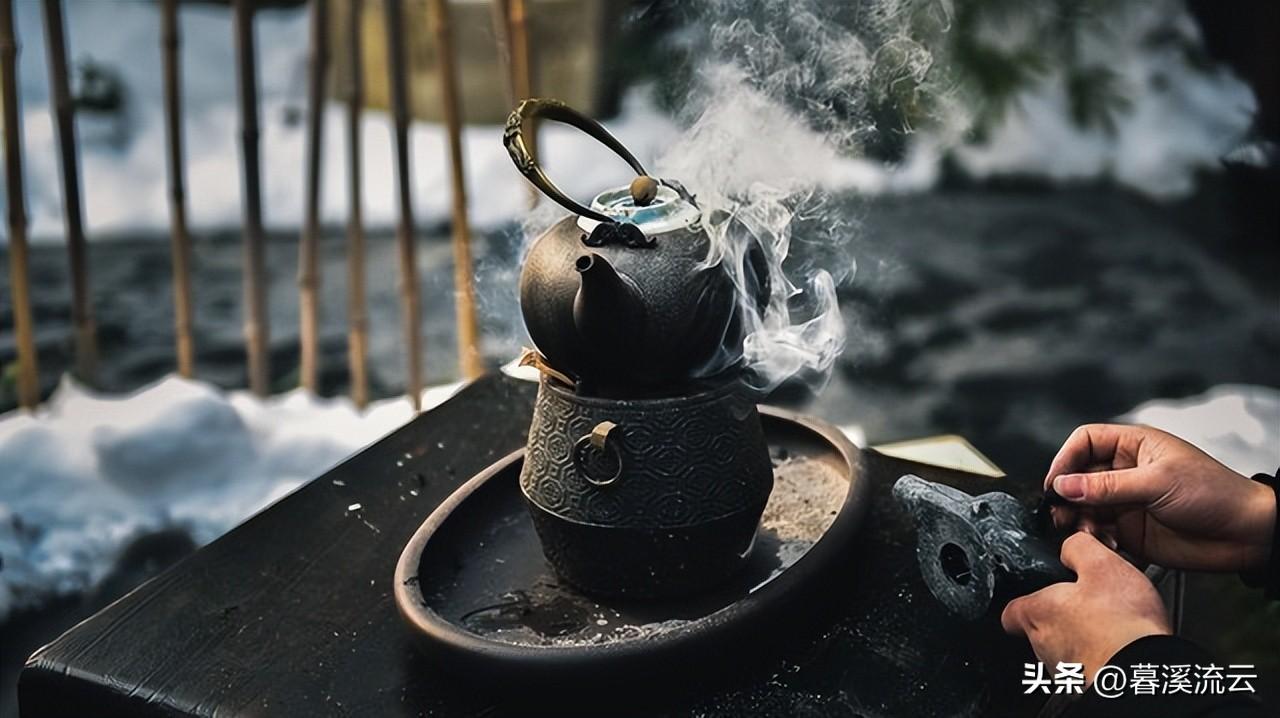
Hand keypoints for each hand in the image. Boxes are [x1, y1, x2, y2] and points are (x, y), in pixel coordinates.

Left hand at [1002, 532, 1169, 682]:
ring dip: (1081, 638)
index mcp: (1038, 613)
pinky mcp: (1085, 688)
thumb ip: (1078, 548)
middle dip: (1060, 616)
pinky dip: (1099, 659)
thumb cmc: (1121, 625)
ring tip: (1109, 627)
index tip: (1040, 594)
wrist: (1142, 674)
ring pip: (1062, 649)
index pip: (1011, 610)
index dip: (1025, 600)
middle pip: (1039, 628)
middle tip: (1089, 605)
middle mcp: (1042, 646)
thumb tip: (1070, 544)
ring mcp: (1062, 670)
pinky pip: (1085, 669)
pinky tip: (1120, 649)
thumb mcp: (1102, 565)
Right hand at [1045, 424, 1274, 571]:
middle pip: (1078, 477)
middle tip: (1062, 513)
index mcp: (1134, 446)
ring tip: (1087, 531)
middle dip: (1067, 496)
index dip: (1065, 459)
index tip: (1055, 482)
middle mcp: (1125, 472)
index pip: (1085, 441)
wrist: (1245, 535)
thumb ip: (1106, 486)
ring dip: (1079, 520)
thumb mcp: (1157, 483)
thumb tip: (1063, 486)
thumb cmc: (1215, 494)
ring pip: (1084, 507)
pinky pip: (1097, 532)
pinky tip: (1106, 544)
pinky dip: (1094, 539)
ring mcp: (1126, 502)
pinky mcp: (1129, 530)